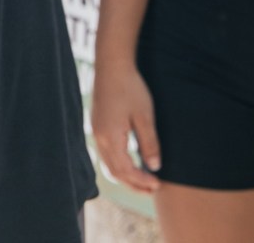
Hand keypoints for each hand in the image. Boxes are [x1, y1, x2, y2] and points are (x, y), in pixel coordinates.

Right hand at [91, 59, 161, 192]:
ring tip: (143, 180)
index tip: (157, 184)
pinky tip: (131, 161)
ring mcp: (96, 131)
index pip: (125, 170)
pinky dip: (119, 163)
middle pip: (114, 171)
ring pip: (108, 164)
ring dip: (126, 175)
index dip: (141, 181)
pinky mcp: (97, 125)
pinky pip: (106, 153)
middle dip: (133, 183)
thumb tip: (154, 167)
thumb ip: (149, 143)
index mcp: (110, 137)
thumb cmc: (130, 87)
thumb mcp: (145, 116)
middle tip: (152, 189)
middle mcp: (99, 137)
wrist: (111, 64)